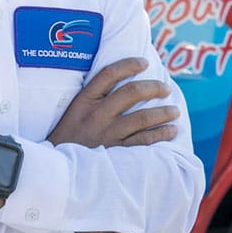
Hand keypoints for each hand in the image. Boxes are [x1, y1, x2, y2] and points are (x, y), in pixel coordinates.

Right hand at [48, 57, 178, 148]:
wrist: (56, 169)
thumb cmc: (65, 139)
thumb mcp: (71, 114)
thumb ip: (91, 101)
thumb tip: (119, 87)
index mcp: (84, 101)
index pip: (109, 74)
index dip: (129, 64)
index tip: (143, 63)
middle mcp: (97, 114)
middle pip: (131, 92)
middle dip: (153, 87)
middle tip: (166, 89)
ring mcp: (107, 134)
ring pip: (142, 118)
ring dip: (163, 113)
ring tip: (174, 111)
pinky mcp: (115, 153)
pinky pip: (144, 142)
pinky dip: (160, 135)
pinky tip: (171, 131)